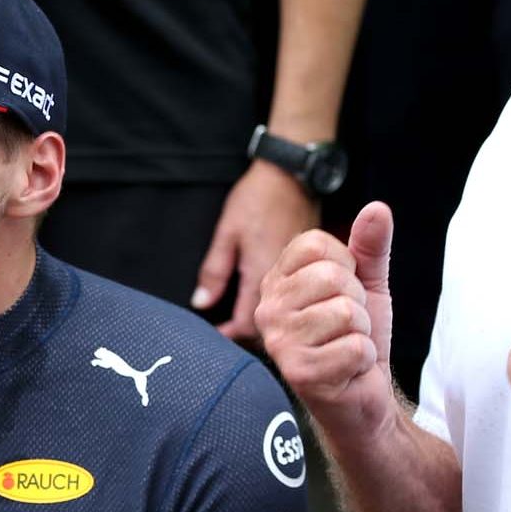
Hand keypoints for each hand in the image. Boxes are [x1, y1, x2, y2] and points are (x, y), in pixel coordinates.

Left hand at [194, 162, 320, 340]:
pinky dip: (280, 303)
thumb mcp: (227, 233)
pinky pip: (294, 295)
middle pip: (268, 324)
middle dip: (247, 332)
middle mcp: (287, 282)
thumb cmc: (257, 199)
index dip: (230, 335)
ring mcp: (301, 275)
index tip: (216, 336)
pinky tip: (268, 298)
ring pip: (284, 312)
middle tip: (225, 331)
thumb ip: (214, 272)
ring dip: (265, 319)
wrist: (293, 176)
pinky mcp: (309, 266)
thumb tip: (201, 303)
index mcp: (262, 276)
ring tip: (241, 319)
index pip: (248, 325)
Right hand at [258, 201, 393, 424]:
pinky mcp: (299, 372)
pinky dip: (364, 359)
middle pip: (333, 276)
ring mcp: (280, 341)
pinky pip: (355, 347)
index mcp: (277, 281)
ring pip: (346, 312)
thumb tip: (377, 208)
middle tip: (347, 326)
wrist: (362, 396)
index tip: (342, 292)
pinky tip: (348, 368)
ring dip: (362, 332)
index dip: (347, 266)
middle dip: (358, 303)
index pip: (316, 244)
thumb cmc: (356, 336)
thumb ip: (370, 246)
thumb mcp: (367, 284)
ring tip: (346, 346)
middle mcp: (269, 308)